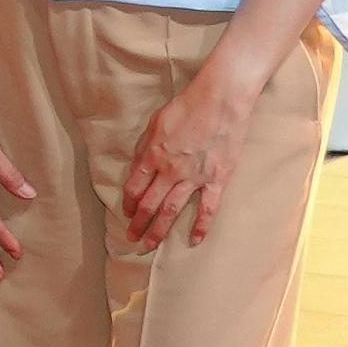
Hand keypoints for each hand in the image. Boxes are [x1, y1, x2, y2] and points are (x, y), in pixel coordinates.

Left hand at [123, 52, 263, 249]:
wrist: (220, 101)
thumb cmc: (187, 107)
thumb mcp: (155, 123)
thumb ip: (145, 146)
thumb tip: (139, 164)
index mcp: (152, 156)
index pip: (134, 187)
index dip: (129, 203)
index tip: (127, 213)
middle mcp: (169, 170)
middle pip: (148, 203)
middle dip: (138, 224)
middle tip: (131, 239)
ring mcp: (193, 177)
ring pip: (171, 210)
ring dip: (158, 230)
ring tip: (149, 245)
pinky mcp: (216, 179)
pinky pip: (207, 207)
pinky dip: (200, 225)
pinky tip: (194, 240)